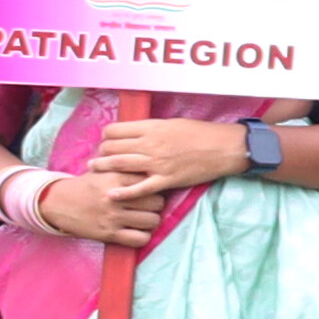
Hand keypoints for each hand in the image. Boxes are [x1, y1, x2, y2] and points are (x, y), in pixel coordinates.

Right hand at [28, 156, 165, 249]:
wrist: (57, 202)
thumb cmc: (86, 186)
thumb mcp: (103, 171)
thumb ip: (125, 169)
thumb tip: (152, 166)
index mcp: (115, 178)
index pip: (150, 182)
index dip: (154, 186)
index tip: (151, 189)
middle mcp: (115, 197)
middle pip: (157, 203)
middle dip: (156, 205)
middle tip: (149, 206)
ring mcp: (112, 217)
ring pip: (152, 221)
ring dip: (151, 221)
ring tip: (143, 218)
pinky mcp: (108, 234)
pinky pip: (140, 239)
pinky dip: (142, 237)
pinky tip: (137, 232)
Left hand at [90, 116, 249, 201]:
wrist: (225, 147)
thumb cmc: (201, 132)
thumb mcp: (173, 123)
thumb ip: (152, 128)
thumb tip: (135, 132)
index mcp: (151, 128)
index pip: (114, 130)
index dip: (106, 136)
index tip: (107, 141)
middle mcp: (150, 144)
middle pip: (112, 148)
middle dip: (101, 152)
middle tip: (98, 157)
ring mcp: (157, 163)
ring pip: (120, 165)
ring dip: (103, 168)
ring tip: (94, 170)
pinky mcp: (166, 180)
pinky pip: (140, 188)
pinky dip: (123, 192)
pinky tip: (111, 194)